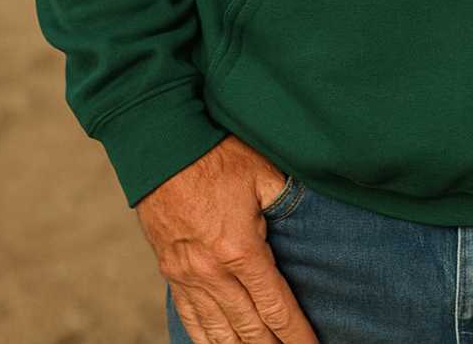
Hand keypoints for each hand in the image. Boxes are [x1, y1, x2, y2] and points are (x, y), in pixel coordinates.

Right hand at [134, 133, 318, 342]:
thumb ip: (286, 201)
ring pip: (218, 332)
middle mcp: (213, 273)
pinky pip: (190, 319)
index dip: (295, 333)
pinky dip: (206, 341)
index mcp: (240, 250)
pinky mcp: (170, 274)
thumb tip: (310, 215)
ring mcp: (188, 277)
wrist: (163, 149)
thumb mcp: (263, 173)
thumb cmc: (216, 156)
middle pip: (249, 328)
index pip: (275, 306)